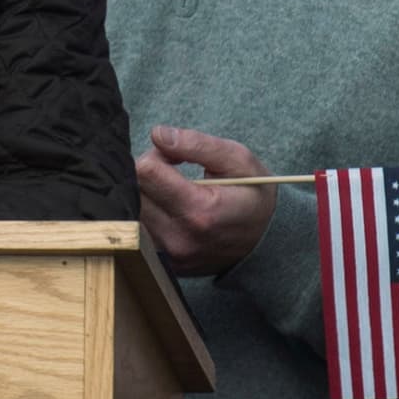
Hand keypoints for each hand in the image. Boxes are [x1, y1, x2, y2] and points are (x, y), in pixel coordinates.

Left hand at [133, 126, 279, 276]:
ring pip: (131, 211)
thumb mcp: (238, 159)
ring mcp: (170, 256)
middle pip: (134, 191)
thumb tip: (157, 134)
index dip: (157, 155)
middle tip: (174, 171)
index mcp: (199, 211)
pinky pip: (138, 231)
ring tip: (173, 191)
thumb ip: (197, 144)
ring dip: (146, 195)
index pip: (145, 172)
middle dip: (148, 173)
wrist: (266, 242)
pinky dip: (149, 215)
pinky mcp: (165, 264)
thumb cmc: (253, 194)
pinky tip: (170, 209)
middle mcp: (179, 238)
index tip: (174, 157)